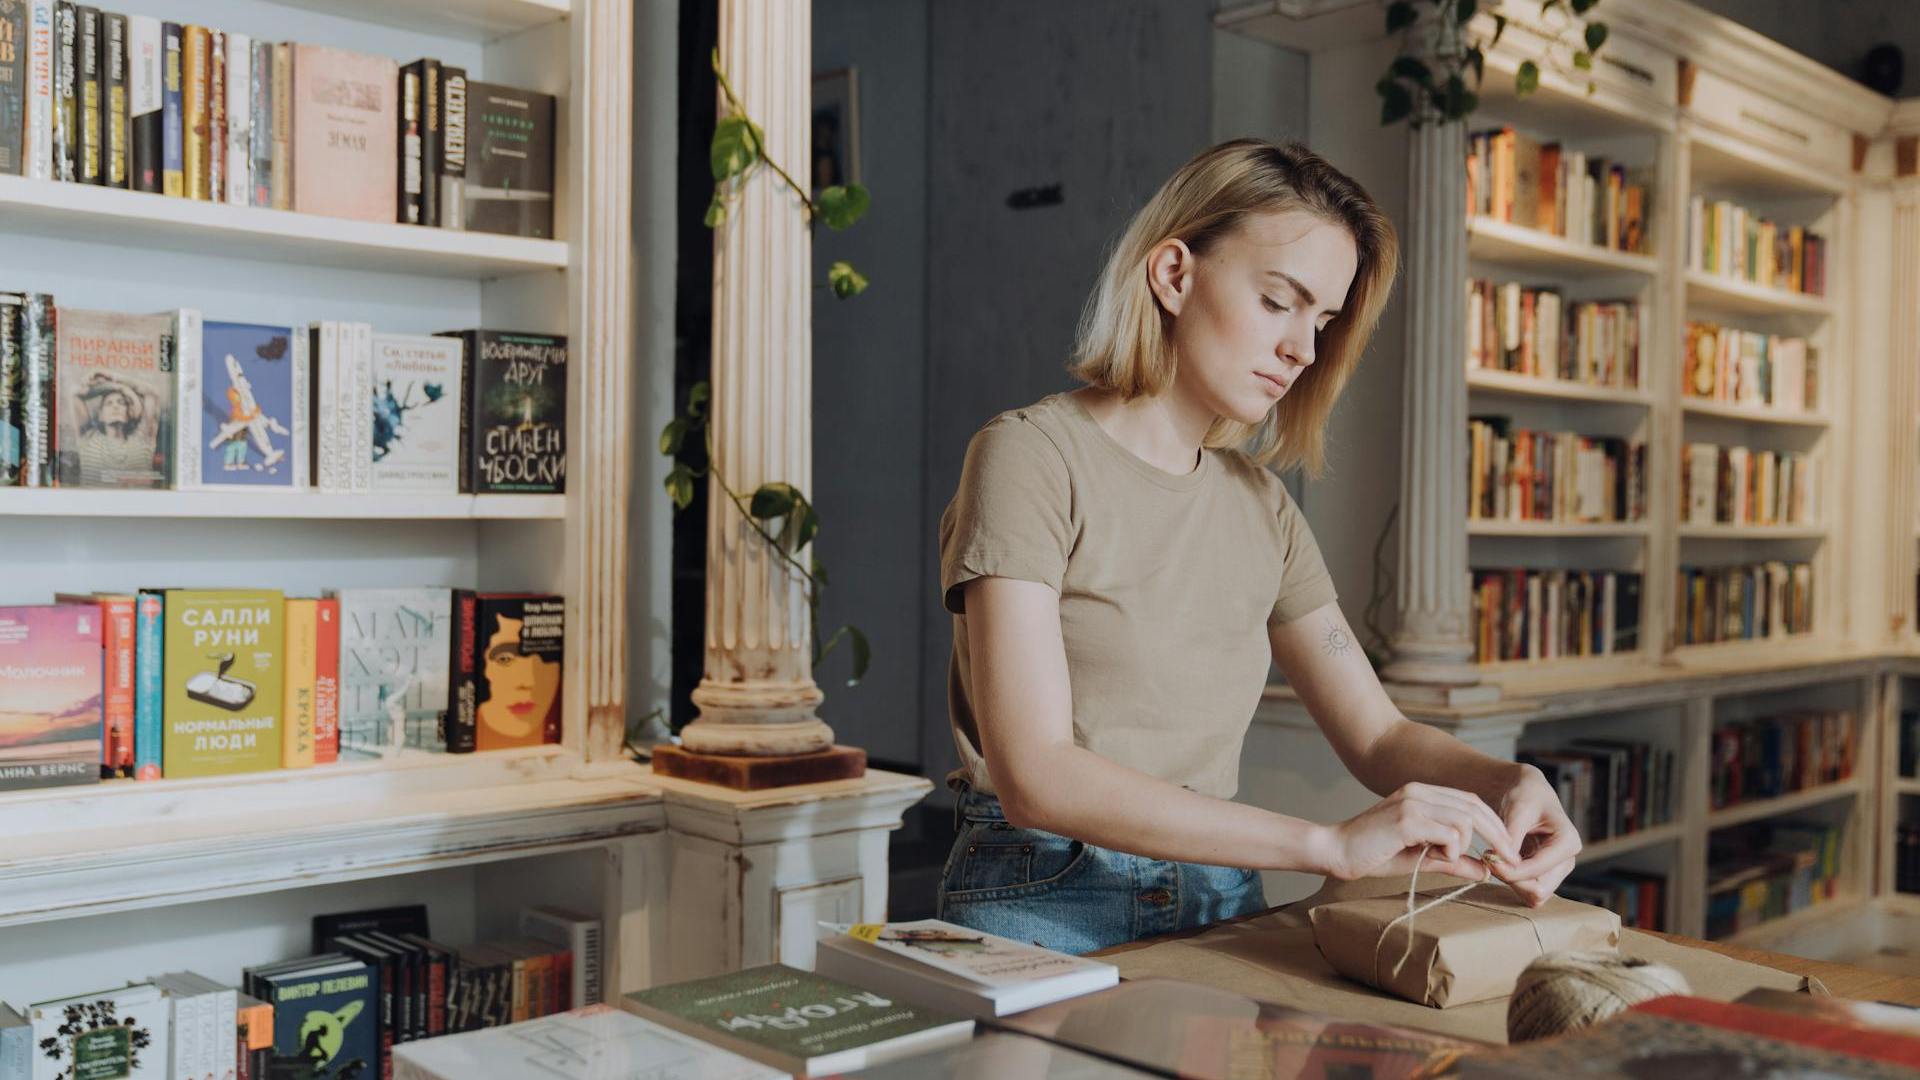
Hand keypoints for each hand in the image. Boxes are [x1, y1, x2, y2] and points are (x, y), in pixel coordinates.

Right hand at [1322, 783, 1522, 882]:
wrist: (1335, 851)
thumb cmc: (1373, 854)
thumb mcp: (1421, 857)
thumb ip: (1452, 861)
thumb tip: (1486, 870)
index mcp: (1422, 793)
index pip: (1471, 801)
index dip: (1495, 825)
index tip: (1508, 851)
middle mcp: (1419, 791)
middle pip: (1475, 807)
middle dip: (1498, 836)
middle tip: (1509, 861)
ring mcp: (1412, 802)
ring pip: (1464, 820)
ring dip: (1463, 847)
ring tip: (1445, 860)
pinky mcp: (1406, 819)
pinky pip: (1448, 834)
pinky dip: (1451, 851)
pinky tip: (1437, 859)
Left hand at [1490, 764, 1581, 906]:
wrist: (1527, 793)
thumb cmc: (1525, 795)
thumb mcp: (1518, 810)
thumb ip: (1511, 837)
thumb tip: (1501, 862)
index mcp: (1568, 842)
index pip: (1538, 870)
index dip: (1510, 869)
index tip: (1487, 856)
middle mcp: (1567, 861)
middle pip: (1539, 890)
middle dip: (1511, 879)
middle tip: (1488, 859)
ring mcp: (1557, 870)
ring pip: (1533, 896)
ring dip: (1510, 882)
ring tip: (1493, 858)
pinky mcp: (1545, 875)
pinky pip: (1528, 891)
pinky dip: (1511, 881)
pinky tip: (1499, 862)